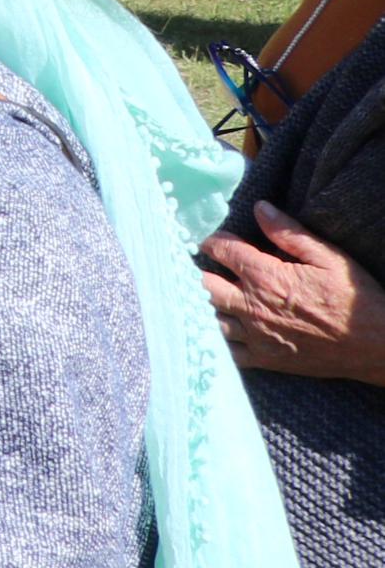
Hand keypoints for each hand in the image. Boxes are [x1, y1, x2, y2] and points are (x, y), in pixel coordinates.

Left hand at [202, 204, 384, 382]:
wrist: (376, 345)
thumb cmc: (355, 298)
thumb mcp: (328, 257)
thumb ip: (289, 232)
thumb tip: (259, 207)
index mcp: (265, 277)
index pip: (221, 251)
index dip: (212, 241)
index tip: (212, 239)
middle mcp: (252, 306)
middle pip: (203, 285)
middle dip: (200, 271)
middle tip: (206, 267)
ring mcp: (256, 335)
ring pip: (209, 317)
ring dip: (205, 304)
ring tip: (211, 294)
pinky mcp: (264, 359)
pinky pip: (227, 350)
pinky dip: (219, 337)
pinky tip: (223, 328)